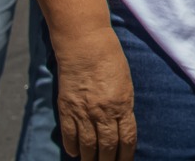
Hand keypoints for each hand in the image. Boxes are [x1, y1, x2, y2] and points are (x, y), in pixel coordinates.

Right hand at [54, 27, 136, 160]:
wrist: (85, 45)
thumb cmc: (110, 60)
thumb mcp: (126, 84)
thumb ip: (123, 106)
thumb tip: (121, 125)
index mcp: (122, 105)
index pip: (127, 139)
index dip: (126, 155)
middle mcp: (103, 112)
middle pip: (107, 147)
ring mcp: (84, 112)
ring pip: (88, 145)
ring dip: (90, 158)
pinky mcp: (67, 108)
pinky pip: (69, 135)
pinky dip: (72, 147)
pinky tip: (76, 153)